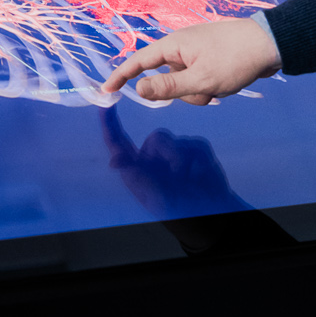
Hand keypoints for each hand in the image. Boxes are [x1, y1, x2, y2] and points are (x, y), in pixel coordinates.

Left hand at [99, 105, 248, 217]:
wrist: (210, 212)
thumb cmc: (177, 208)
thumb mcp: (151, 194)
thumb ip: (135, 173)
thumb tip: (114, 162)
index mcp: (136, 167)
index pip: (118, 141)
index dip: (110, 122)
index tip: (106, 104)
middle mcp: (153, 156)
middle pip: (157, 137)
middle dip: (168, 153)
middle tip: (178, 175)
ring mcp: (175, 151)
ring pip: (176, 141)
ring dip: (182, 162)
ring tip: (189, 182)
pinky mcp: (195, 149)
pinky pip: (194, 145)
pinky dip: (199, 163)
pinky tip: (199, 177)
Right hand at [100, 18, 280, 105]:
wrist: (270, 44)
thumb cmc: (235, 59)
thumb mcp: (200, 79)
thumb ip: (168, 87)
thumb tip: (138, 90)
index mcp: (174, 45)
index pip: (139, 62)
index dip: (121, 76)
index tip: (105, 90)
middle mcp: (181, 47)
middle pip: (167, 80)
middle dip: (185, 92)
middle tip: (209, 88)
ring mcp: (195, 53)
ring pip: (185, 84)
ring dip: (201, 92)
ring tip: (223, 83)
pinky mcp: (208, 59)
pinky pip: (199, 81)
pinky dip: (209, 87)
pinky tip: (228, 81)